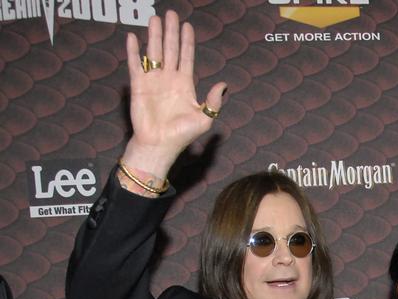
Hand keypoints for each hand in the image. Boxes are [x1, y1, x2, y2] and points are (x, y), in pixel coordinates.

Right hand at [122, 11, 227, 177]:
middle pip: (170, 49)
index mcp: (185, 85)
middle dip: (171, 32)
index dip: (187, 42)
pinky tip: (134, 37)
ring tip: (155, 19)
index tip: (188, 26)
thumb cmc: (182, 135)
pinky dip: (134, 51)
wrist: (159, 145)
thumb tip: (223, 84)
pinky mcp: (138, 86)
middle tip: (170, 13)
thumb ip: (213, 101)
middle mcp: (169, 79)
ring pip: (154, 52)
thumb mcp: (204, 119)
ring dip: (154, 36)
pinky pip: (135, 64)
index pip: (187, 57)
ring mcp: (153, 81)